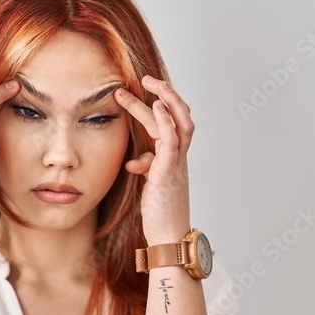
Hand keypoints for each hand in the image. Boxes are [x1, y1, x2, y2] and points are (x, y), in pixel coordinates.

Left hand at [114, 75, 193, 245]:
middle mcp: (179, 156)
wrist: (167, 237)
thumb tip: (134, 162)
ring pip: (180, 122)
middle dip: (163, 93)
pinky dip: (166, 120)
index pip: (167, 123)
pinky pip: (171, 140)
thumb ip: (146, 167)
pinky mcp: (169, 171)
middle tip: (144, 77)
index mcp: (173, 157)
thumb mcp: (151, 184)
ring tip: (151, 83)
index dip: (155, 104)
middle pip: (177, 116)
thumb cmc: (160, 213)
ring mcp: (177, 162)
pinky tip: (157, 106)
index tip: (136, 91)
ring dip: (168, 99)